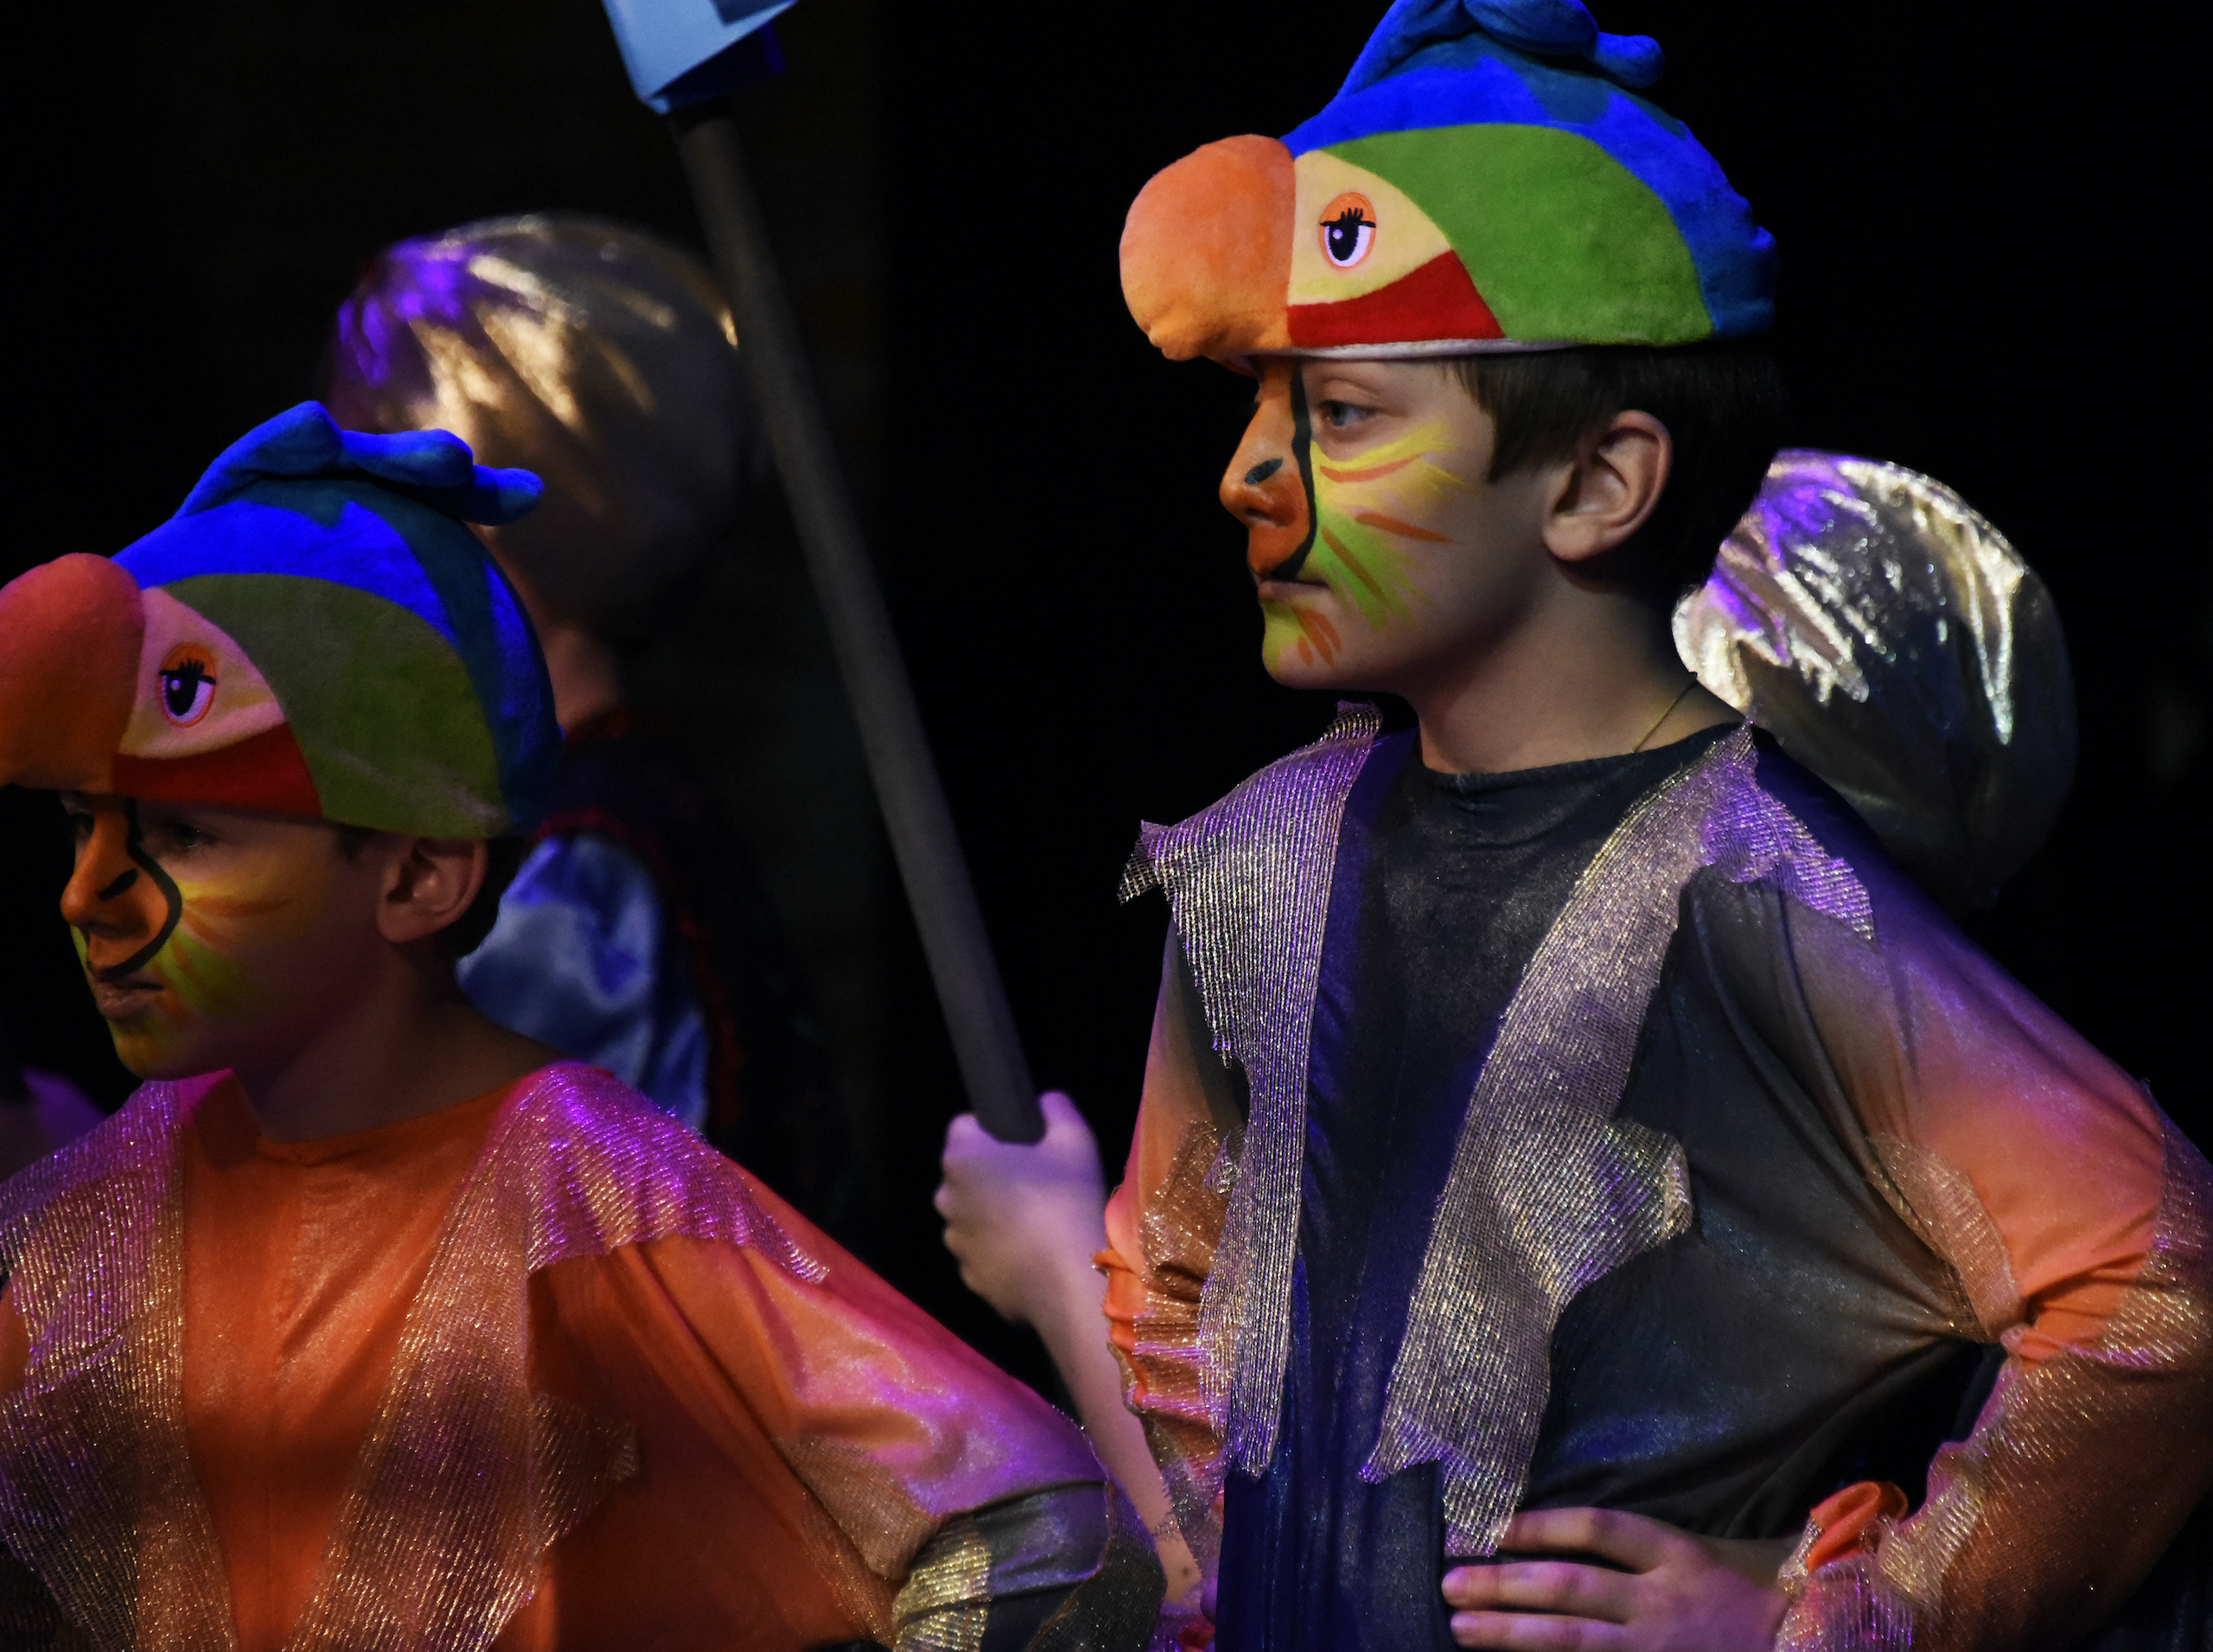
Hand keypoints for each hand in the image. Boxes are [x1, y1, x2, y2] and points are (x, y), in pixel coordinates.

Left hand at [935, 1091, 1108, 1329]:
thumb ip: (1056, 1108)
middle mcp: (947, 1199)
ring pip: (971, 1215)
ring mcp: (955, 1243)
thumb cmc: (1067, 1201)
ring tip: (1036, 1221)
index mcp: (963, 1159)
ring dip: (993, 1213)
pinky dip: (999, 1250)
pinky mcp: (969, 1278)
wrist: (1071, 1282)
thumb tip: (1045, 1101)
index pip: (965, 1126)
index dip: (994, 1129)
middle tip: (1036, 1180)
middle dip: (992, 1173)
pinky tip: (1033, 1253)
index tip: (1024, 1142)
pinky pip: (981, 1252)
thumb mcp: (1076, 1140)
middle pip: (966, 1173)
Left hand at [1442, 1508, 1787, 1650]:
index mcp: (1677, 1556)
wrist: (1815, 1648)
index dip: (1539, 1526)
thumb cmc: (1760, 1598)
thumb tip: (1569, 1539)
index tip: (1492, 1528)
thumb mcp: (1712, 1555)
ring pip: (1569, 1640)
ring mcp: (1658, 1651)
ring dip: (1509, 1633)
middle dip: (1502, 1584)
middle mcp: (1663, 1603)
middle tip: (1449, 1583)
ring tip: (1459, 1628)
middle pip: (1567, 1587)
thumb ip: (1646, 1550)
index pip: (1595, 1529)